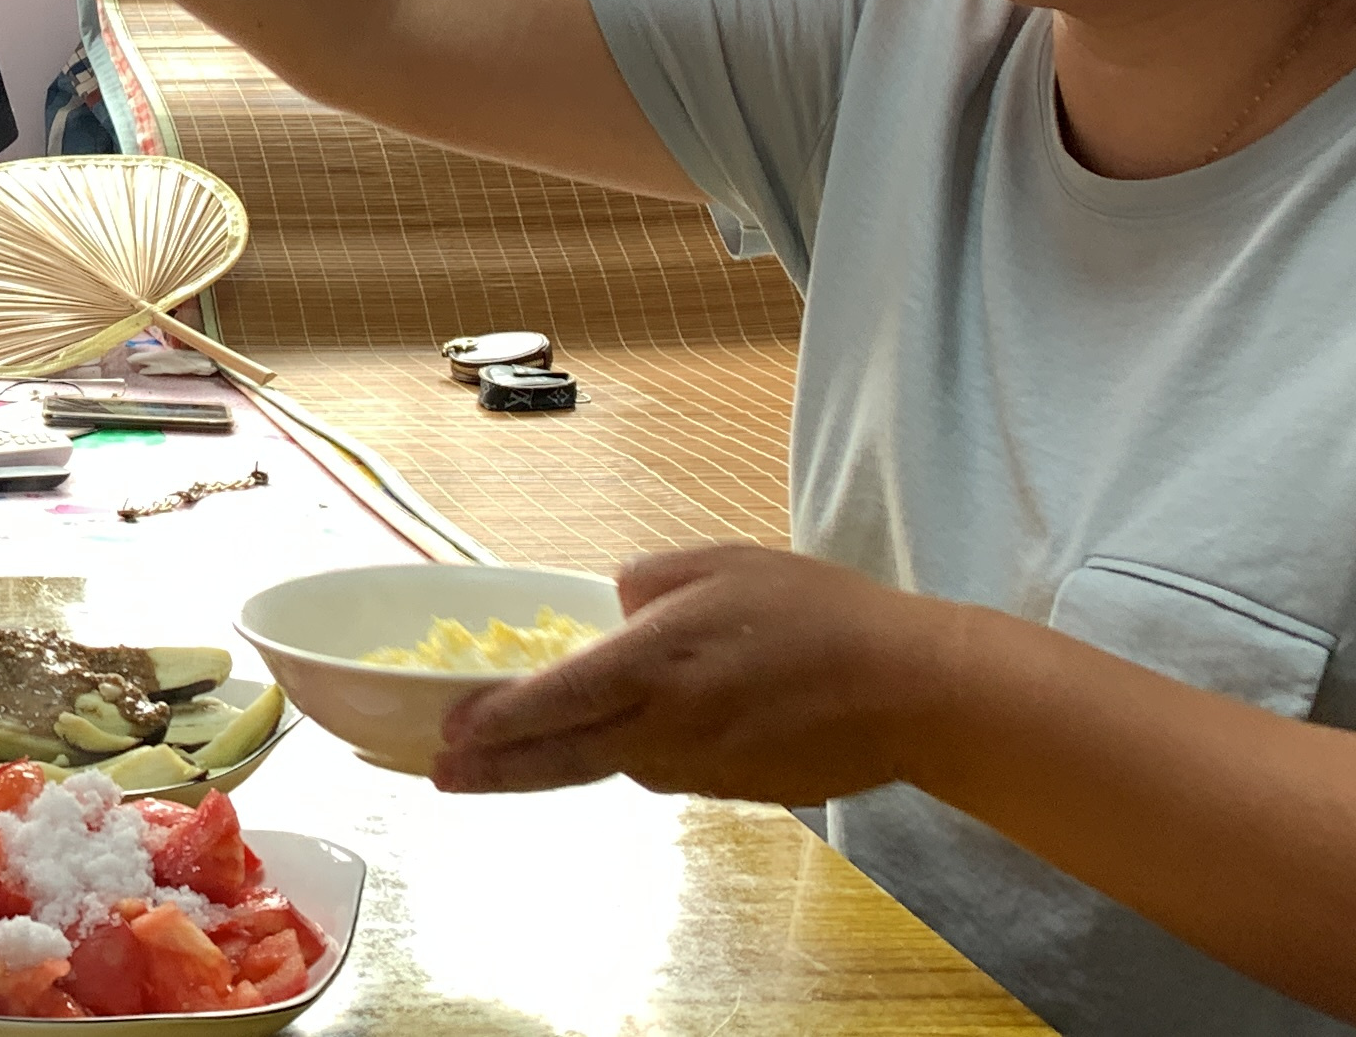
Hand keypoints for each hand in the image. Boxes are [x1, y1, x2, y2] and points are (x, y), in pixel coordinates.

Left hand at [429, 544, 945, 804]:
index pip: (553, 702)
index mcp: (655, 666)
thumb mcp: (719, 564)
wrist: (912, 693)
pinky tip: (637, 732)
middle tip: (443, 778)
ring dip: (563, 760)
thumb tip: (607, 611)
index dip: (495, 720)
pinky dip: (637, 754)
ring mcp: (699, 768)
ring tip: (511, 753)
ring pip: (613, 765)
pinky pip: (664, 770)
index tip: (448, 732)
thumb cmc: (820, 615)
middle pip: (561, 759)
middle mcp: (666, 728)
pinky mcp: (731, 791)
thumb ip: (644, 584)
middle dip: (494, 771)